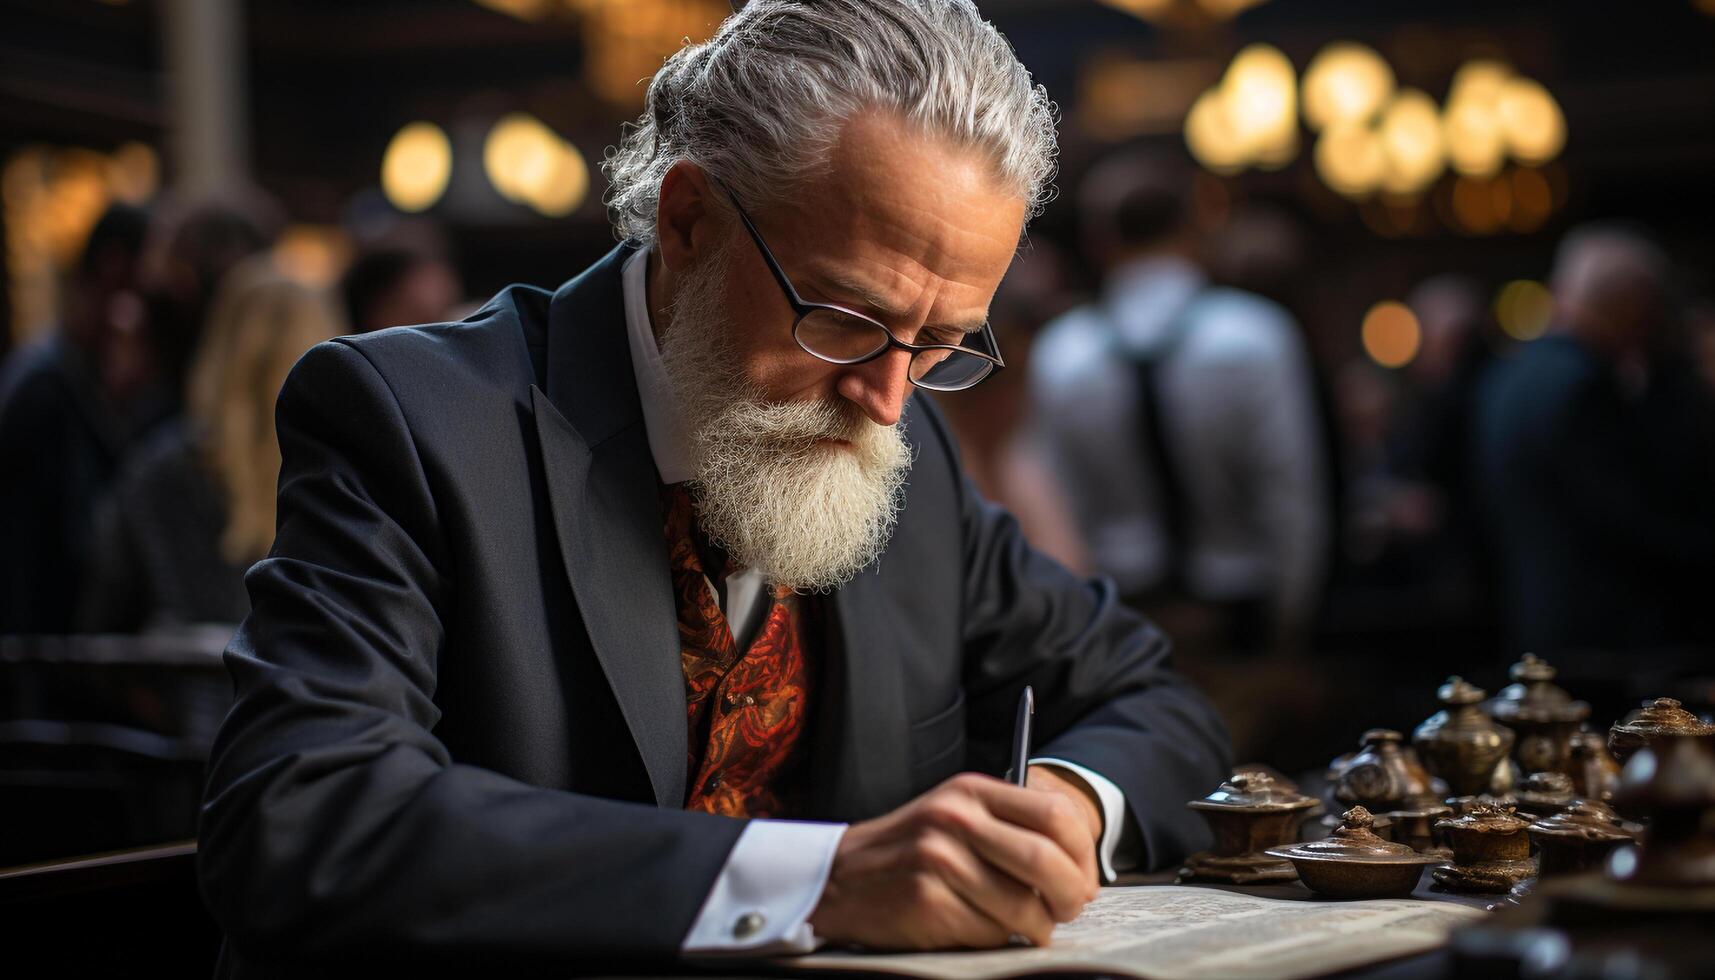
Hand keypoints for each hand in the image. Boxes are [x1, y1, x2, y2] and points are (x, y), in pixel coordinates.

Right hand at [807, 772, 1098, 950]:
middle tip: (1069, 910)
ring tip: (1028, 926)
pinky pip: (989, 933)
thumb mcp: (955, 815)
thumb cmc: (910, 849)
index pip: (1056, 814)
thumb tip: (1078, 870)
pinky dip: (997, 939)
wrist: (840, 876)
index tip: (1084, 879)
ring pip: (1024, 906)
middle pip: (1047, 861)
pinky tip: (982, 928)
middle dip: (1071, 896)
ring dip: (1037, 927)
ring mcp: (939, 860)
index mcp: (971, 791)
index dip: (1083, 854)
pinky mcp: (927, 902)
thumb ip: (1010, 828)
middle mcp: (956, 819)